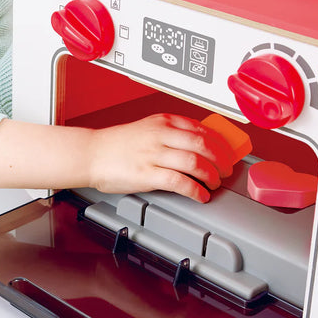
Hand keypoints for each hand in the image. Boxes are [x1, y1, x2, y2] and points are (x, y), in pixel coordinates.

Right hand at [87, 114, 233, 201]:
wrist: (90, 153)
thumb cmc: (117, 144)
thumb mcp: (148, 127)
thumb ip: (172, 133)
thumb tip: (199, 144)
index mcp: (164, 121)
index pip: (202, 129)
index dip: (220, 144)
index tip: (227, 154)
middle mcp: (161, 134)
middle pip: (204, 145)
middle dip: (221, 160)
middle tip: (226, 171)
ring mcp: (154, 154)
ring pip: (195, 162)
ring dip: (211, 176)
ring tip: (214, 184)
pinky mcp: (147, 174)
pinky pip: (180, 182)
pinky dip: (196, 190)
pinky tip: (200, 195)